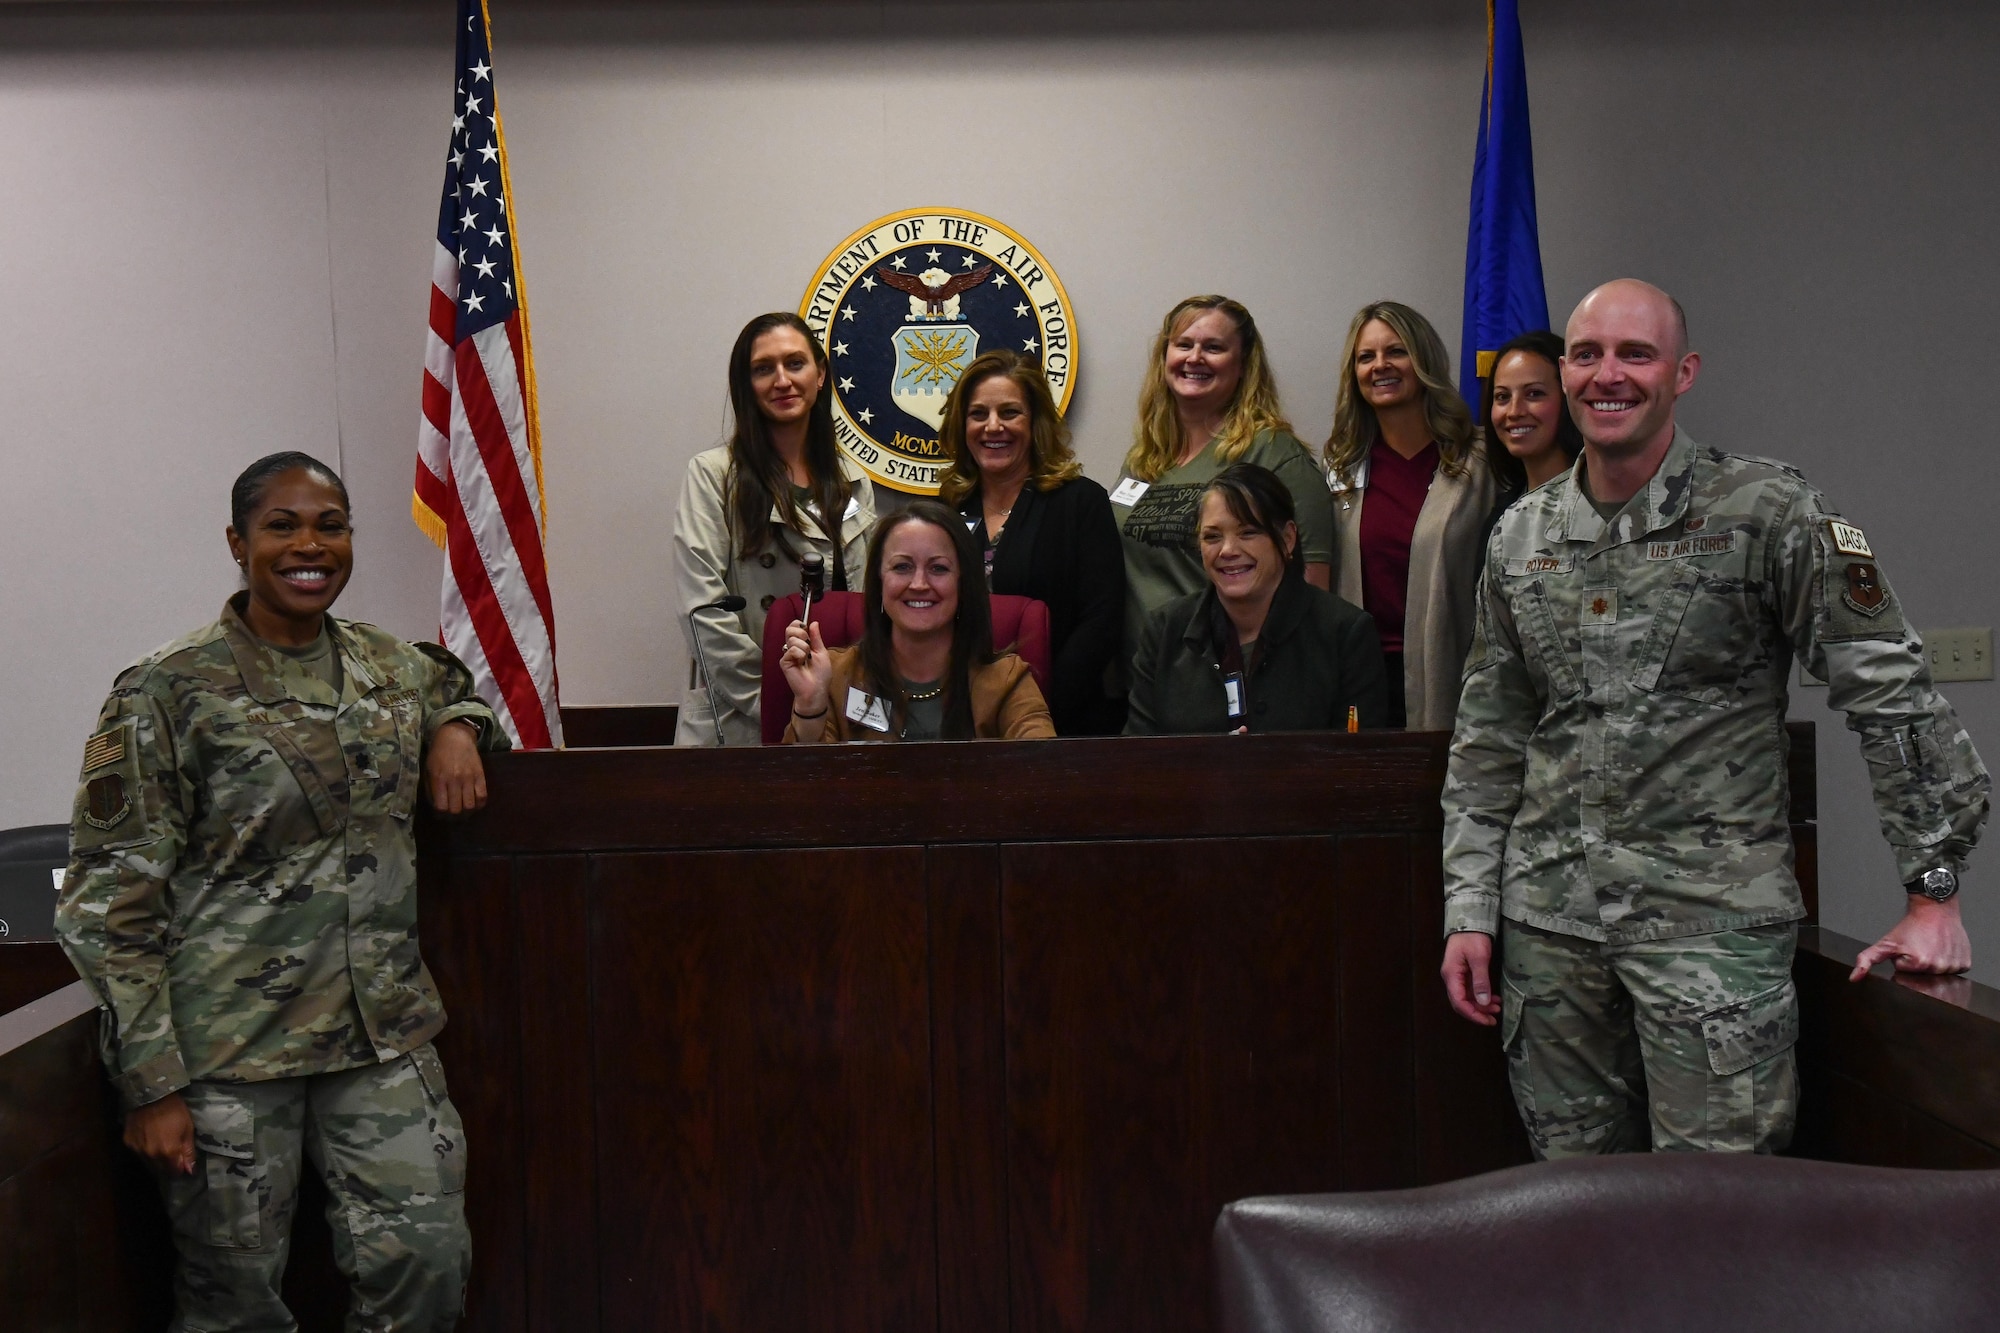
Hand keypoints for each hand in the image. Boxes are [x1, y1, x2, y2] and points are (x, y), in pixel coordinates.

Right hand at [125, 1091, 194, 1173]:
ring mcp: (137, 1149)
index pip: (174, 1171)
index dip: (179, 1168)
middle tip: (173, 1153)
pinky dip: (144, 1150)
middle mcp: (151, 1155)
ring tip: (161, 1145)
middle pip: (160, 1169)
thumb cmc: (175, 1111)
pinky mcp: (128, 1142)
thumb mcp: (188, 1129)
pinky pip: (138, 1152)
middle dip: (168, 1165)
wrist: (152, 1095)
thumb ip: (188, 1152)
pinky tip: (149, 1139)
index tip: (182, 1162)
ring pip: (148, 1162)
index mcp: (168, 1152)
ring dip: (156, 1159)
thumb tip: (190, 1170)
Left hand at [425, 720, 487, 814]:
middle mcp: (454, 780)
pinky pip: (483, 796)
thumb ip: (431, 788)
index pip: (441, 807)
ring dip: (467, 813)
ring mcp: (469, 778)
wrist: (455, 736)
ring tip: (464, 811)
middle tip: (452, 815)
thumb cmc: (438, 754)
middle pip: (456, 809)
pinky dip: (479, 804)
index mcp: (439, 779)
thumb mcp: (428, 770)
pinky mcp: (480, 775)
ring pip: (470, 806)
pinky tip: (475, 804)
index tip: (440, 815)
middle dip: (454, 817)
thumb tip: (435, 806)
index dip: (441, 815)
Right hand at [781, 620, 832, 716]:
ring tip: (807, 659)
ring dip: (804, 648)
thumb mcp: (821, 652)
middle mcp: (792, 647)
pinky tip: (801, 663)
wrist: (817, 688)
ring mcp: (787, 654)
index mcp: (801, 643)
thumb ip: (816, 637)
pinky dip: (800, 655)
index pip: (794, 627)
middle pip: (790, 629)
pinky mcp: (784, 661)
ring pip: (792, 639)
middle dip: (801, 634)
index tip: (807, 631)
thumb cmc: (821, 674)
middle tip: (808, 647)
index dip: (799, 625)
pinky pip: (792, 650)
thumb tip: (814, 622)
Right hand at [1441, 930, 1500, 1025]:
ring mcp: (1457, 976)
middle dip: (1478, 1012)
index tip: (1487, 1020)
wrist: (1470, 921)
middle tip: (1495, 1018)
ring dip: (1481, 1005)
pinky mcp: (1463, 973)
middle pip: (1461, 1002)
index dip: (1473, 1014)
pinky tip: (1494, 998)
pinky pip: (1470, 990)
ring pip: (1467, 997)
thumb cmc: (1473, 938)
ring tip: (1498, 1008)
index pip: (1459, 1002)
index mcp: (1452, 975)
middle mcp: (1451, 978)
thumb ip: (1480, 980)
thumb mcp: (1479, 958)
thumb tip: (1483, 1002)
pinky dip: (1482, 996)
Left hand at [1849, 895, 1970, 980]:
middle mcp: (1938, 967)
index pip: (1906, 976)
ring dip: (1933, 964)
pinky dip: (1948, 962)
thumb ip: (1867, 959)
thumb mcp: (1886, 943)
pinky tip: (1943, 950)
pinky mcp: (1965, 964)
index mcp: (1918, 964)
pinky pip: (1955, 971)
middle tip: (1920, 948)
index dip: (1903, 964)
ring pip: (1939, 974)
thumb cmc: (1911, 926)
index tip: (1907, 951)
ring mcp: (1953, 966)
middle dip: (1918, 966)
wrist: (1935, 909)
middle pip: (1923, 977)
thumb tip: (1854, 978)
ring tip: (1931, 947)